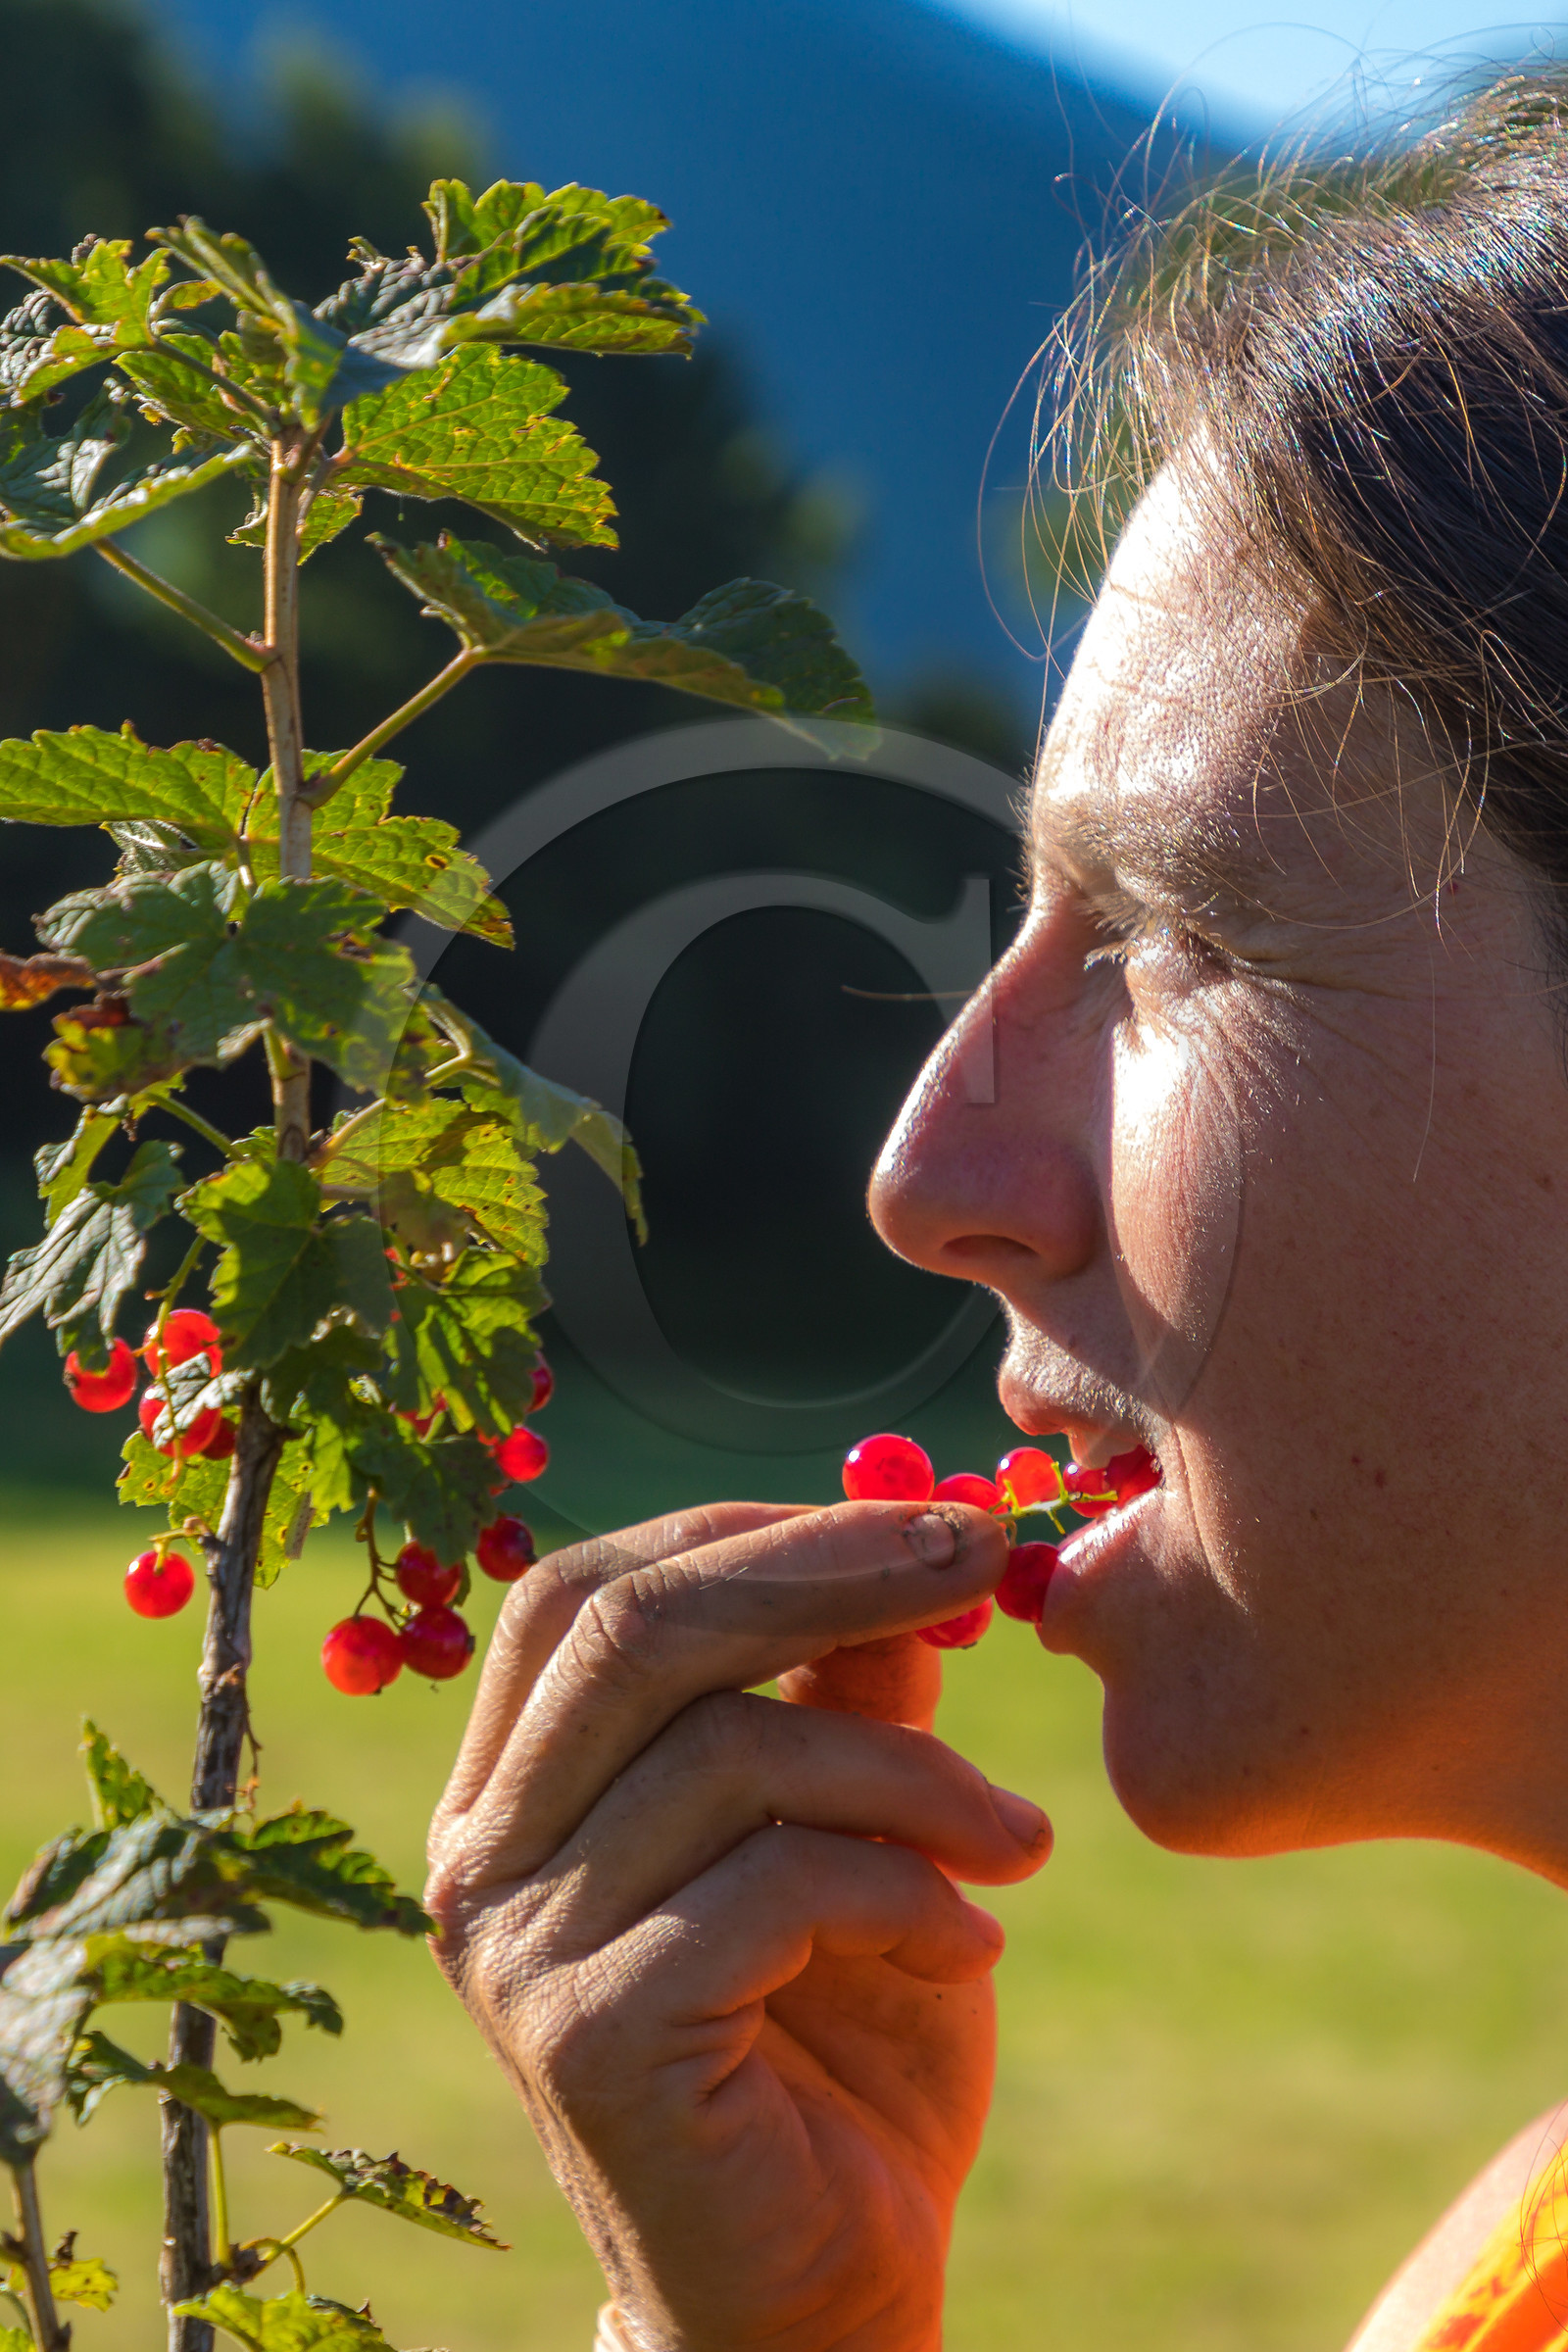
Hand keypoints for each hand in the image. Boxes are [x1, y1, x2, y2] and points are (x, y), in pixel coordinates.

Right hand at [426, 1498, 1051, 2351]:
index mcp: (516, 1785)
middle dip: (829, 1573)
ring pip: (728, 1752)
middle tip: (984, 1562)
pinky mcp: (589, 2036)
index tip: (923, 1510)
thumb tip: (917, 1531)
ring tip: (1018, 1838)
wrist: (818, 2297)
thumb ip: (853, 1693)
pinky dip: (906, 1888)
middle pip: (637, 1635)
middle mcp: (482, 1854)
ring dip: (913, 1773)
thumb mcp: (857, 1832)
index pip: (589, 1591)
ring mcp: (519, 1947)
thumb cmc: (840, 2046)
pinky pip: (772, 1884)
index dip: (753, 1529)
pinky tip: (975, 1943)